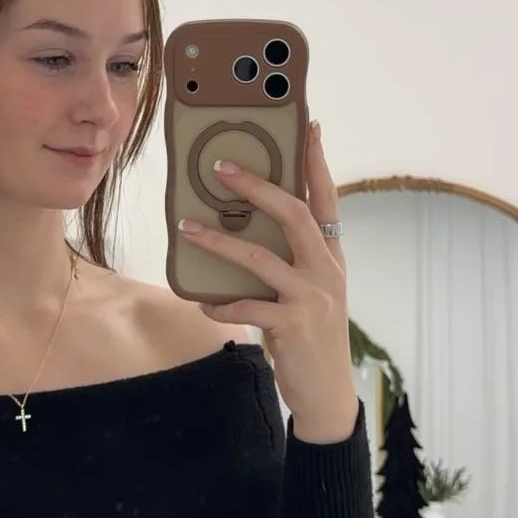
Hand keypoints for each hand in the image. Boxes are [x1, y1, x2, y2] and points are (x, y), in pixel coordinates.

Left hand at [179, 120, 356, 443]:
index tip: (310, 125)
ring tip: (186, 228)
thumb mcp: (310, 291)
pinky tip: (201, 304)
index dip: (317, 162)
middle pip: (294, 214)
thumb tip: (245, 231)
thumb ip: (290, 261)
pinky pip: (248, 308)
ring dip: (219, 242)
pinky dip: (221, 305)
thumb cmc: (311, 336)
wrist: (327, 391)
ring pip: (262, 258)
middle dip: (258, 186)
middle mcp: (325, 270)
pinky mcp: (293, 326)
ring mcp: (311, 297)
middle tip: (221, 166)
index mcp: (330, 256)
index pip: (326, 198)